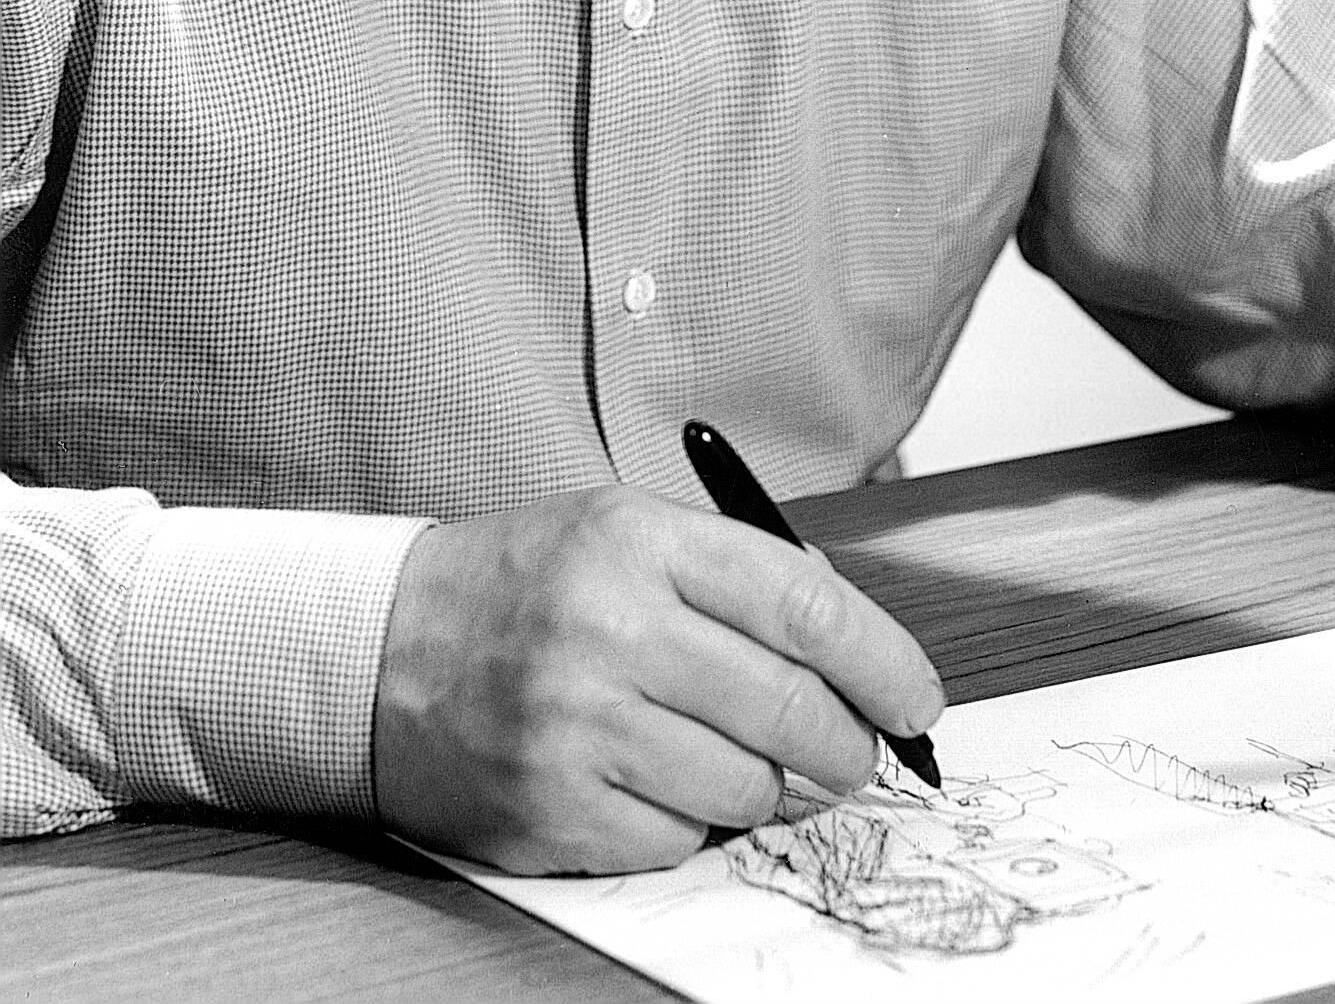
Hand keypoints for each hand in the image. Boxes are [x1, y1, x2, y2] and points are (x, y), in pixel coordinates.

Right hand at [372, 484, 944, 873]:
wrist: (382, 647)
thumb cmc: (528, 584)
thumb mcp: (631, 532)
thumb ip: (741, 575)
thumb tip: (859, 653)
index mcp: (643, 540)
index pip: (806, 603)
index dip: (883, 661)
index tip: (918, 702)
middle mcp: (612, 627)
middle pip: (789, 707)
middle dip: (848, 746)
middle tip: (857, 756)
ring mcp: (577, 724)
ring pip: (744, 786)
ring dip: (767, 786)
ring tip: (737, 758)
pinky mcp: (551, 808)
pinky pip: (676, 837)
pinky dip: (690, 820)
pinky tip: (658, 781)